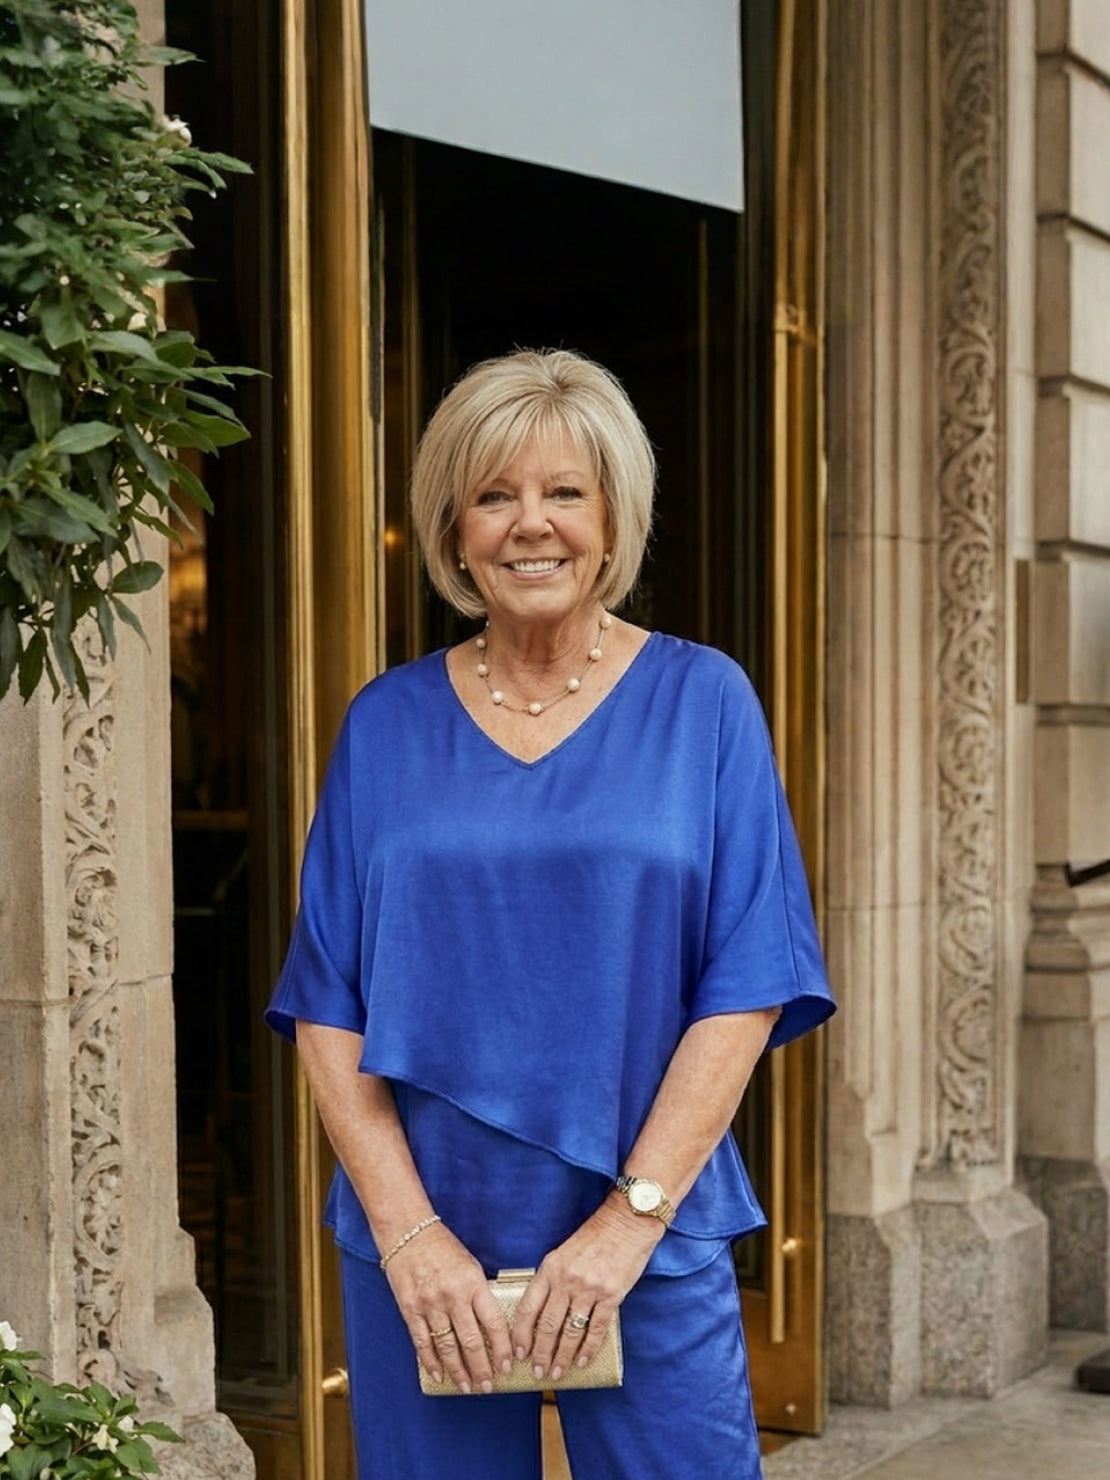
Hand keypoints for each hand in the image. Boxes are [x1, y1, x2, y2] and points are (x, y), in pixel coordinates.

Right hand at [382, 1222, 512, 1392]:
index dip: (503, 1348)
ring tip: (468, 1387)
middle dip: (482, 1369)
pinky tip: (440, 1375)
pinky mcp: (410, 1310)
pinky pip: (423, 1343)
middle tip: (488, 1386)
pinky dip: (431, 1362)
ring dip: (459, 1371)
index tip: (509, 1365)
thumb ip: (480, 1294)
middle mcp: (453, 1296)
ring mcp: (430, 1305)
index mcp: (473, 1283)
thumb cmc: (444, 1249)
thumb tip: (493, 1327)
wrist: (408, 1233)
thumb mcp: (471, 1266)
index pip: (494, 1322)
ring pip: (448, 1348)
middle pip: (471, 1342)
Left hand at [509, 1195, 664, 1380]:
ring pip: (570, 1332)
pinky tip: (582, 1361)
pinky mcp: (611, 1296)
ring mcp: (589, 1289)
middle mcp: (566, 1280)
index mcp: (550, 1268)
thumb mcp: (563, 1253)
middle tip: (538, 1373)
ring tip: (558, 1373)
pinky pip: (596, 1329)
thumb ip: (552, 1279)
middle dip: (541, 1354)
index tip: (518, 1353)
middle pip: (548, 1326)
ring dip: (562, 1357)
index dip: (521, 1334)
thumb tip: (541, 1313)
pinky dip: (588, 1349)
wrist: (626, 1223)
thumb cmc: (593, 1237)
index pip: (528, 1307)